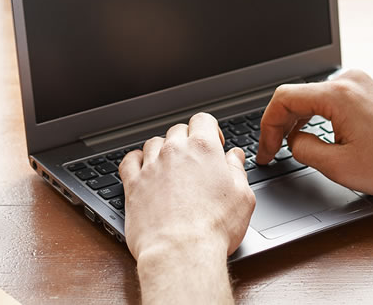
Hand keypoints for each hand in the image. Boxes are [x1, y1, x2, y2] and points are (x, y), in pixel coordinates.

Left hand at [119, 112, 255, 260]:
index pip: (203, 120)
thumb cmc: (214, 228)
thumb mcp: (242, 197)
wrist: (181, 251)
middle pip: (177, 130)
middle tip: (194, 161)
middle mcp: (174, 152)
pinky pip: (129, 160)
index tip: (214, 144)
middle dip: (187, 141)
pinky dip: (136, 160)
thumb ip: (238, 170)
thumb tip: (235, 156)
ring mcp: (151, 166)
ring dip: (162, 150)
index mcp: (203, 149)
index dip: (210, 129)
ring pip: (153, 143)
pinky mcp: (133, 184)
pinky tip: (143, 168)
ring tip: (170, 168)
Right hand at [254, 69, 372, 196]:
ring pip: (312, 95)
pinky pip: (329, 97)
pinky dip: (316, 114)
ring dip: (297, 120)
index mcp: (338, 94)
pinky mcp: (366, 89)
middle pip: (297, 95)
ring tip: (290, 145)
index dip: (268, 126)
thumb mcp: (338, 166)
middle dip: (280, 125)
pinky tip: (312, 133)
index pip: (284, 99)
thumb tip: (292, 141)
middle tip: (272, 153)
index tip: (267, 150)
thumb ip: (303, 149)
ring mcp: (359, 82)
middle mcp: (348, 80)